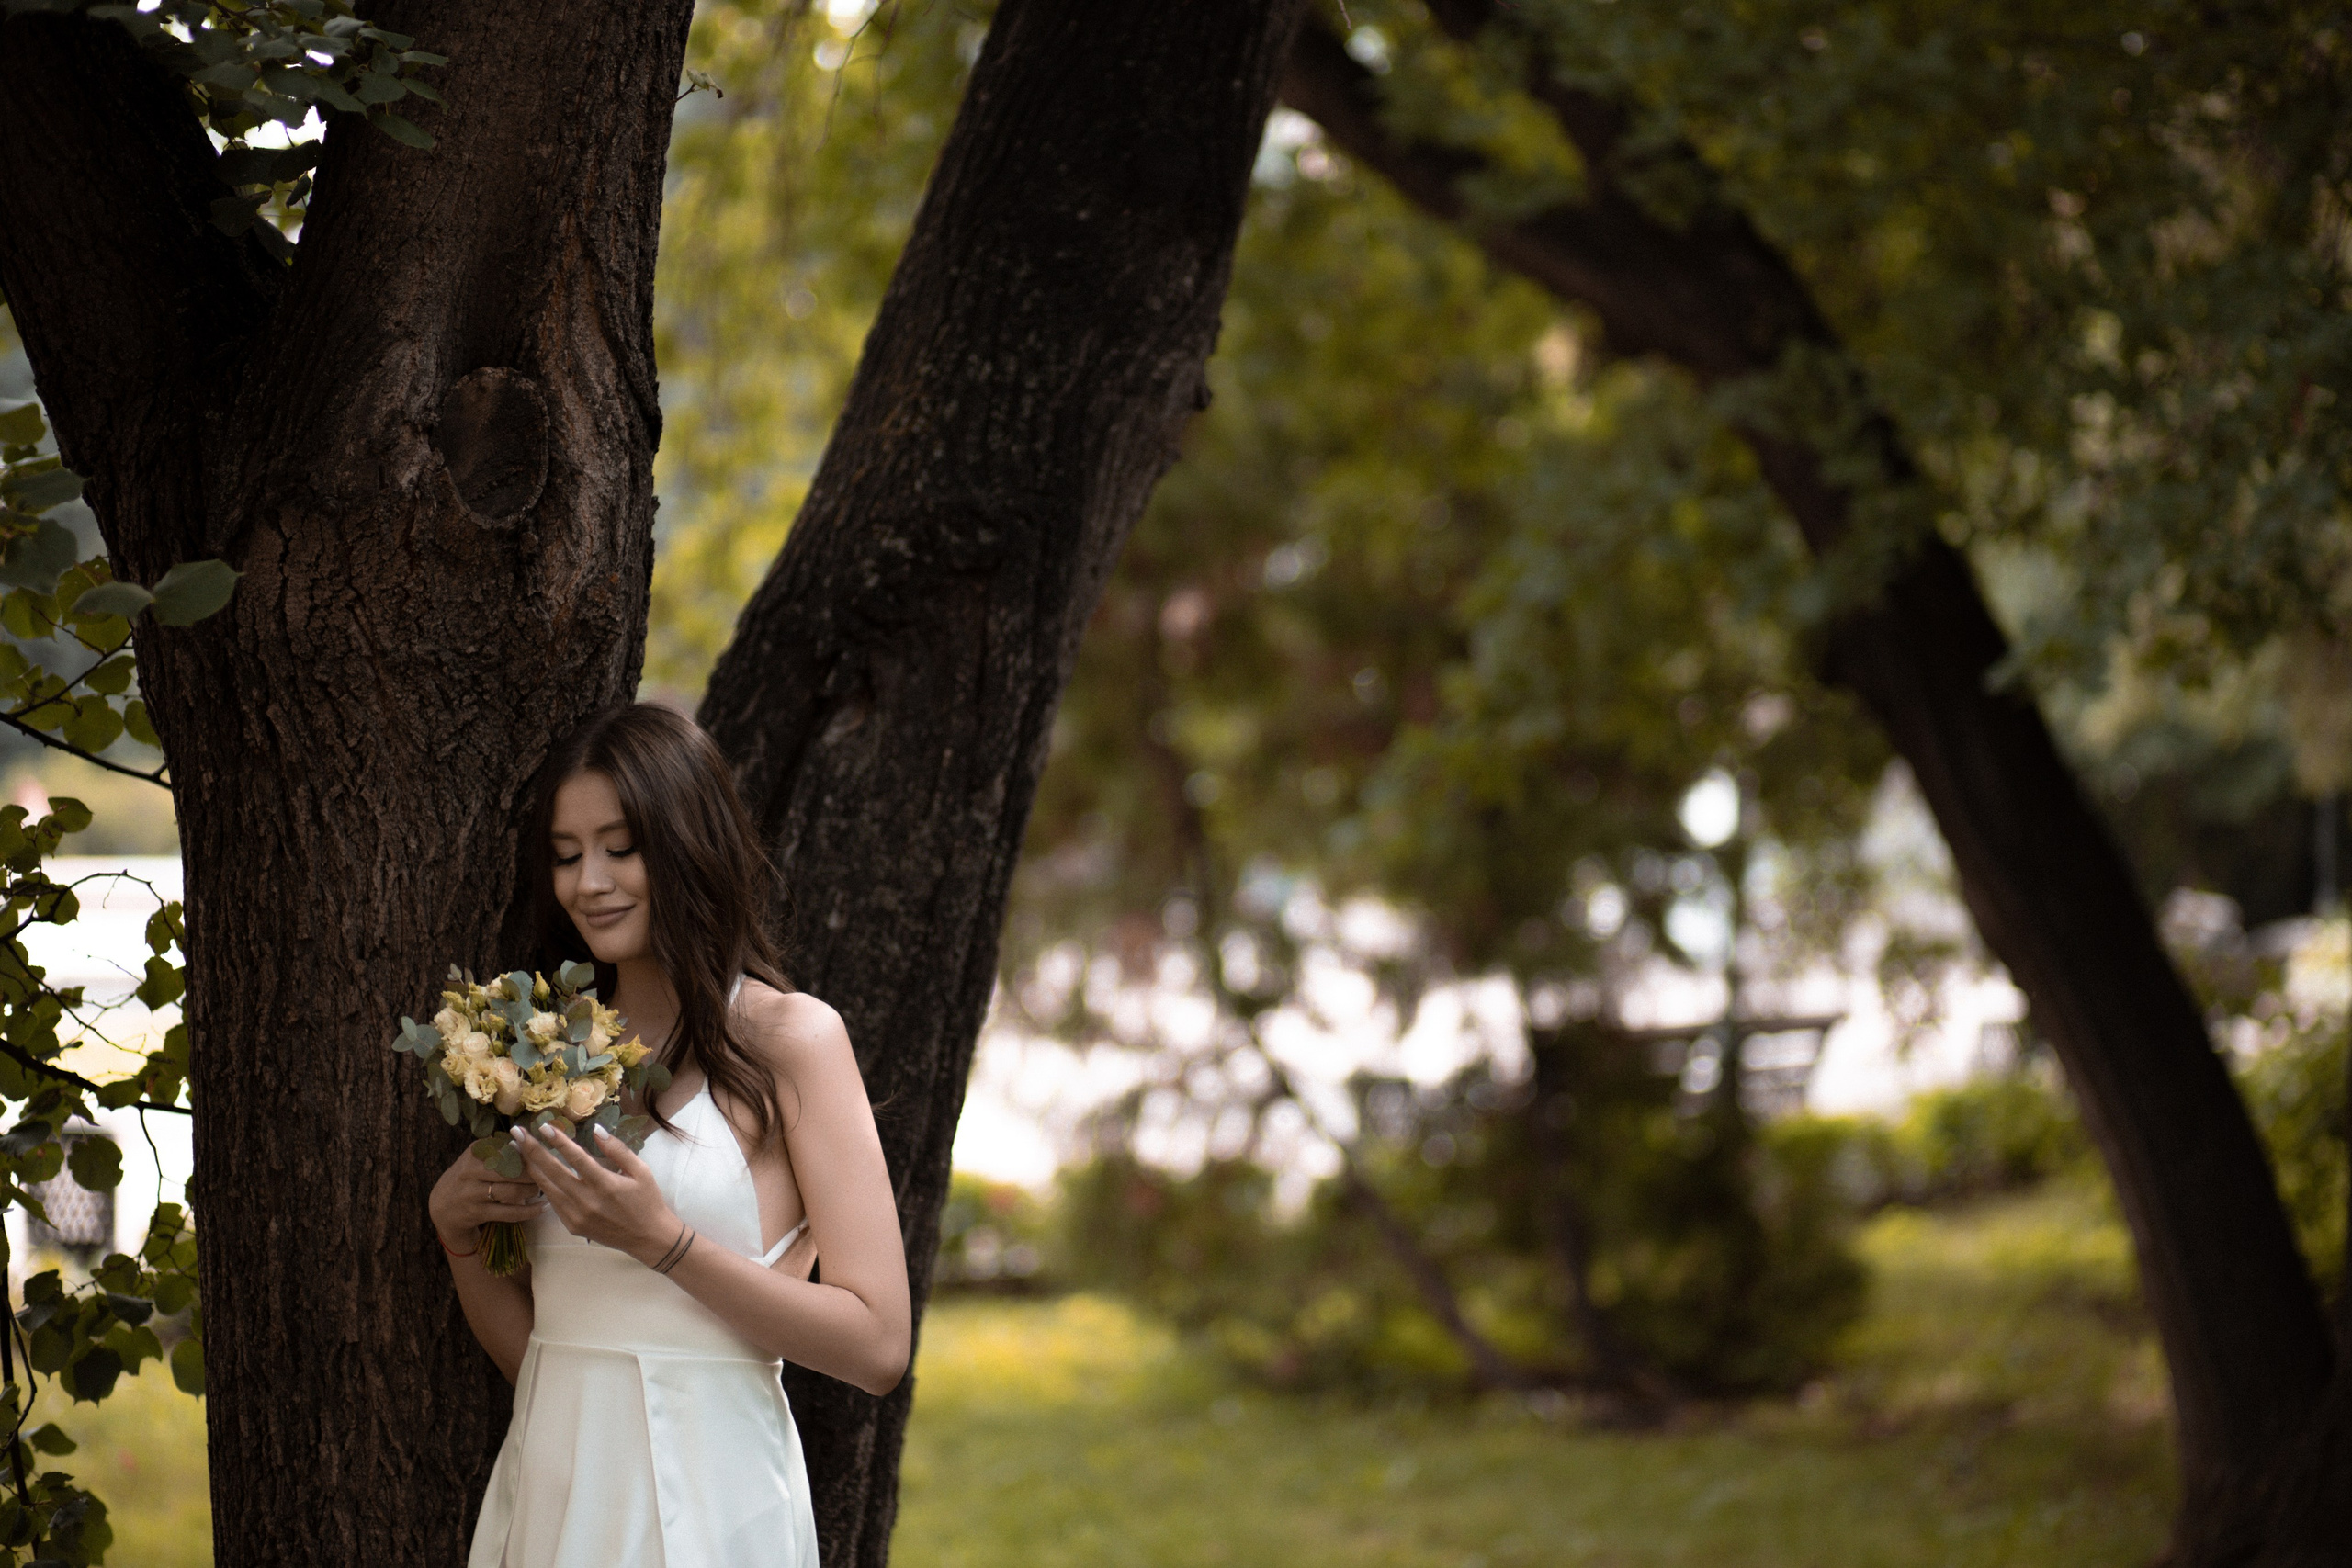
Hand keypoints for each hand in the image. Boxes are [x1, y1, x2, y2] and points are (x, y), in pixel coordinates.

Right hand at [428, 1143, 544, 1250]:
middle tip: (547, 1174)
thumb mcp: (477, 1157)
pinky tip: (543, 1207)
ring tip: (542, 1188)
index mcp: (475, 1152)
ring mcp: (473, 1193)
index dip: (529, 1154)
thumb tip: (531, 1142)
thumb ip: (501, 1149)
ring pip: (512, 1192)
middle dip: (533, 1173)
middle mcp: (471, 1171)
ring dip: (532, 1191)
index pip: (508, 1150)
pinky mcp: (477, 1213)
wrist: (442, 1205)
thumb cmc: (469, 1177)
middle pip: (512, 1171)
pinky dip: (529, 1211)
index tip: (543, 1156)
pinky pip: (509, 1213)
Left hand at [517, 1123, 679, 1266]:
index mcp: (606, 1185)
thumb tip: (597, 1129)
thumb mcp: (641, 1171)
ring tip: (517, 1149)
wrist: (648, 1238)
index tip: (543, 1127)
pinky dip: (543, 1185)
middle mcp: (587, 1201)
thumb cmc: (648, 1200)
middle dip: (532, 1150)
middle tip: (516, 1133)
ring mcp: (577, 1216)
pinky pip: (553, 1202)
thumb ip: (618, 1150)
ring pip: (547, 1188)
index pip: (577, 1159)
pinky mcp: (572, 1226)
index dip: (559, 1142)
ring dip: (531, 1167)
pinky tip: (535, 1171)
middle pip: (553, 1172)